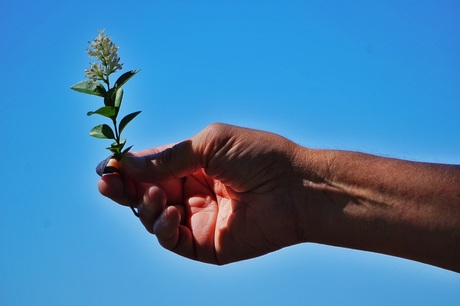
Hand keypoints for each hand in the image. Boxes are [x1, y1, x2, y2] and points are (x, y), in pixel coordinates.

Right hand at [98, 123, 304, 263]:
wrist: (295, 187)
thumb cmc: (258, 156)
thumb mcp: (208, 145)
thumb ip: (167, 157)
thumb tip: (125, 162)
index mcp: (194, 165)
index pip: (151, 167)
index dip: (128, 167)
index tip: (106, 164)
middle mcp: (193, 192)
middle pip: (145, 193)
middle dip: (124, 188)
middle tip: (107, 182)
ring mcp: (198, 218)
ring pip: (152, 217)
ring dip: (144, 205)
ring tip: (155, 194)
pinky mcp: (205, 244)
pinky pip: (170, 240)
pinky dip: (161, 228)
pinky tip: (169, 213)